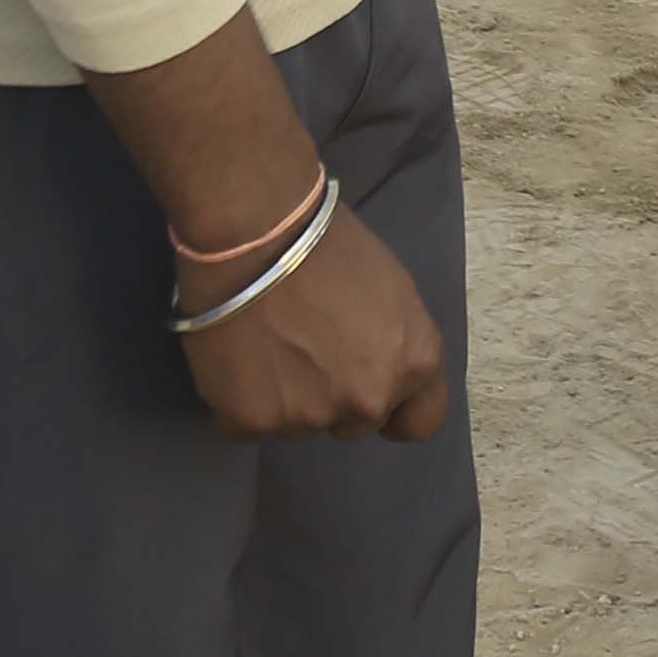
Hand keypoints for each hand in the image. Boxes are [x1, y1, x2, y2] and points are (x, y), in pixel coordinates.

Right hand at [170, 200, 450, 441]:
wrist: (253, 231)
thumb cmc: (328, 243)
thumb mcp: (393, 290)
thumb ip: (394, 343)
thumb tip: (375, 364)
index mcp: (413, 364)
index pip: (420, 422)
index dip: (396, 408)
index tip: (369, 386)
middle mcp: (368, 401)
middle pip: (355, 423)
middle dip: (335, 396)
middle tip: (305, 349)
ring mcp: (309, 418)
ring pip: (300, 424)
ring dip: (287, 398)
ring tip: (265, 344)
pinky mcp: (250, 422)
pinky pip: (249, 425)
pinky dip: (242, 399)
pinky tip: (236, 357)